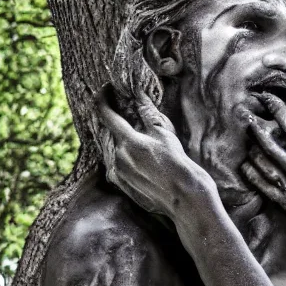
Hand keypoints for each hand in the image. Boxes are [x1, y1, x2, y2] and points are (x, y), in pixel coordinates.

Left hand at [94, 85, 214, 219]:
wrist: (183, 196)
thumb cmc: (177, 162)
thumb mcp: (165, 134)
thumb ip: (148, 114)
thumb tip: (138, 97)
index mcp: (128, 142)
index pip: (106, 114)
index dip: (102, 98)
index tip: (106, 89)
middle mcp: (117, 157)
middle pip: (107, 132)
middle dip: (112, 119)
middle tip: (121, 109)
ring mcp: (117, 173)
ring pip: (110, 148)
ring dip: (116, 138)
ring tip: (132, 134)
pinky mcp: (121, 185)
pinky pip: (114, 164)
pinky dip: (120, 154)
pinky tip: (136, 155)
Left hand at [240, 93, 285, 255]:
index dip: (278, 110)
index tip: (267, 98)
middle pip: (273, 144)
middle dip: (257, 128)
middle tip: (244, 114)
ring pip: (266, 164)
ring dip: (253, 149)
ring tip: (246, 138)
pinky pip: (265, 187)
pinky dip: (254, 175)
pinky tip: (246, 165)